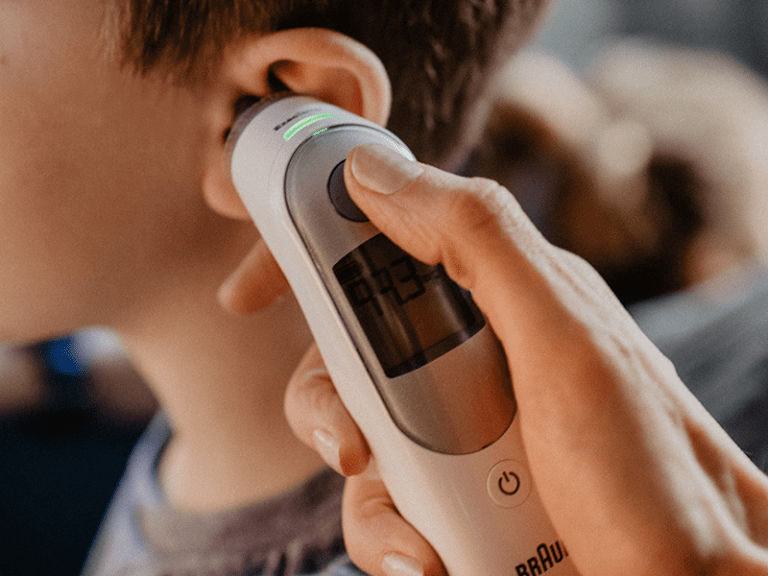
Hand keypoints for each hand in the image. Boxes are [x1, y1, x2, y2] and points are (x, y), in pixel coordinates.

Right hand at [284, 143, 767, 575]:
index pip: (385, 247)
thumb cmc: (655, 473)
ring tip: (418, 540)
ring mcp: (463, 435)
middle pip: (350, 353)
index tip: (249, 289)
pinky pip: (383, 511)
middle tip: (354, 442)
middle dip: (326, 400)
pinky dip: (388, 542)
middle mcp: (475, 361)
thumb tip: (375, 170)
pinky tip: (426, 564)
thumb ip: (475, 241)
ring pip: (356, 439)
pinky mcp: (455, 501)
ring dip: (368, 496)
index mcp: (500, 298)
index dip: (310, 256)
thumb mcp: (564, 340)